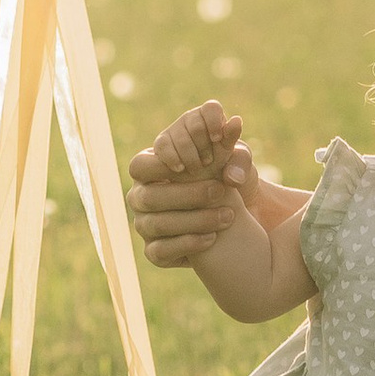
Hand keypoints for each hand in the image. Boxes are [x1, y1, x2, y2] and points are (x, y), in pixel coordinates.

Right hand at [127, 103, 253, 267]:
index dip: (161, 165)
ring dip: (194, 220)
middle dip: (186, 193)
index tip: (195, 166)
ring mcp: (144, 225)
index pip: (139, 165)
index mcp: (148, 169)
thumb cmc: (224, 176)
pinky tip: (212, 238)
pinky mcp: (154, 252)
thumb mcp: (232, 159)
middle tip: (220, 191)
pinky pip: (160, 251)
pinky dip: (187, 243)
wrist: (233, 215)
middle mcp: (139, 196)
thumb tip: (235, 123)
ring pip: (156, 224)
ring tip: (227, 216)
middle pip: (148, 196)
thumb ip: (232, 143)